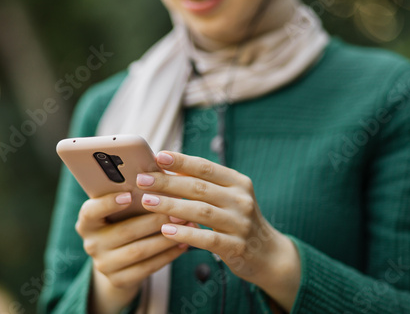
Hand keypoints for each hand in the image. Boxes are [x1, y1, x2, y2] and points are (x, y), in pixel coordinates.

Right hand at [75, 192, 188, 313]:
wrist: (118, 260)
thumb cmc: (125, 222)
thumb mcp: (122, 209)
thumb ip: (134, 194)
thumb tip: (160, 170)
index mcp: (88, 221)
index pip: (91, 211)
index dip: (108, 203)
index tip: (128, 194)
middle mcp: (91, 243)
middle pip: (125, 231)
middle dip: (154, 220)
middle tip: (178, 211)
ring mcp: (103, 264)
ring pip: (139, 251)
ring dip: (165, 238)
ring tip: (185, 225)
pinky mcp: (118, 280)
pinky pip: (147, 268)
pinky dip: (167, 255)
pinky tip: (182, 244)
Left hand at [137, 152, 301, 310]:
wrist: (268, 253)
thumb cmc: (238, 219)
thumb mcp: (228, 197)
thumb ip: (204, 183)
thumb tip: (167, 167)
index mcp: (238, 182)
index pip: (206, 167)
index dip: (182, 161)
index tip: (158, 156)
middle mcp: (241, 200)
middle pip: (199, 187)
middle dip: (168, 182)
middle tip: (142, 180)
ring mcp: (240, 224)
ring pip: (200, 211)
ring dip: (171, 206)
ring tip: (147, 202)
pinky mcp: (237, 247)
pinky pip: (207, 239)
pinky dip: (186, 234)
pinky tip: (166, 231)